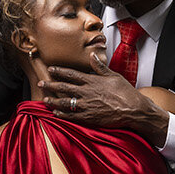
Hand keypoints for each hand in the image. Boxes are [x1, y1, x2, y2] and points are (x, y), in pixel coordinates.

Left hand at [39, 53, 168, 146]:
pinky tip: (56, 113)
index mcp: (93, 81)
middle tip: (41, 83)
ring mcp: (87, 105)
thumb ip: (100, 67)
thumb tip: (92, 56)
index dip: (60, 71)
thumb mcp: (114, 76)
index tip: (51, 69)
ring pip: (66, 102)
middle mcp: (87, 92)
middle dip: (51, 85)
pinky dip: (63, 114)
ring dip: (54, 101)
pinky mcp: (90, 117)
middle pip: (65, 88)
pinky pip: (72, 116)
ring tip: (45, 99)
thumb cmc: (126, 92)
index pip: (72, 74)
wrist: (133, 109)